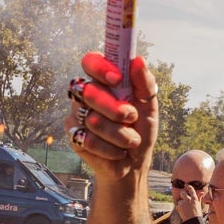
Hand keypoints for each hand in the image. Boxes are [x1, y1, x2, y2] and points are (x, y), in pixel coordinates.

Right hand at [65, 53, 157, 183]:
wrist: (134, 163)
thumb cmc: (141, 129)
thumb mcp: (149, 106)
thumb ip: (145, 83)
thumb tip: (138, 61)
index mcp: (104, 81)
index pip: (91, 62)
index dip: (100, 68)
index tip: (117, 79)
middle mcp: (86, 94)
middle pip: (88, 91)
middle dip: (114, 108)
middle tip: (131, 117)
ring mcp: (77, 114)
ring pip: (92, 119)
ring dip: (119, 134)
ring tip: (130, 140)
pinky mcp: (74, 136)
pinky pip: (89, 140)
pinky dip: (110, 149)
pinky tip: (117, 151)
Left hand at [171, 182, 204, 221]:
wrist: (193, 221)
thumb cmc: (197, 214)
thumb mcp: (199, 205)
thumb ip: (199, 198)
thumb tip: (202, 192)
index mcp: (194, 199)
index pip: (191, 190)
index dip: (188, 186)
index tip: (186, 185)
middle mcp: (188, 199)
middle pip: (182, 193)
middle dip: (182, 194)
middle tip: (183, 197)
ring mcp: (183, 202)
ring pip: (180, 200)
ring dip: (181, 204)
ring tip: (185, 209)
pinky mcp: (179, 206)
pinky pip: (177, 206)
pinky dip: (179, 208)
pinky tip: (182, 212)